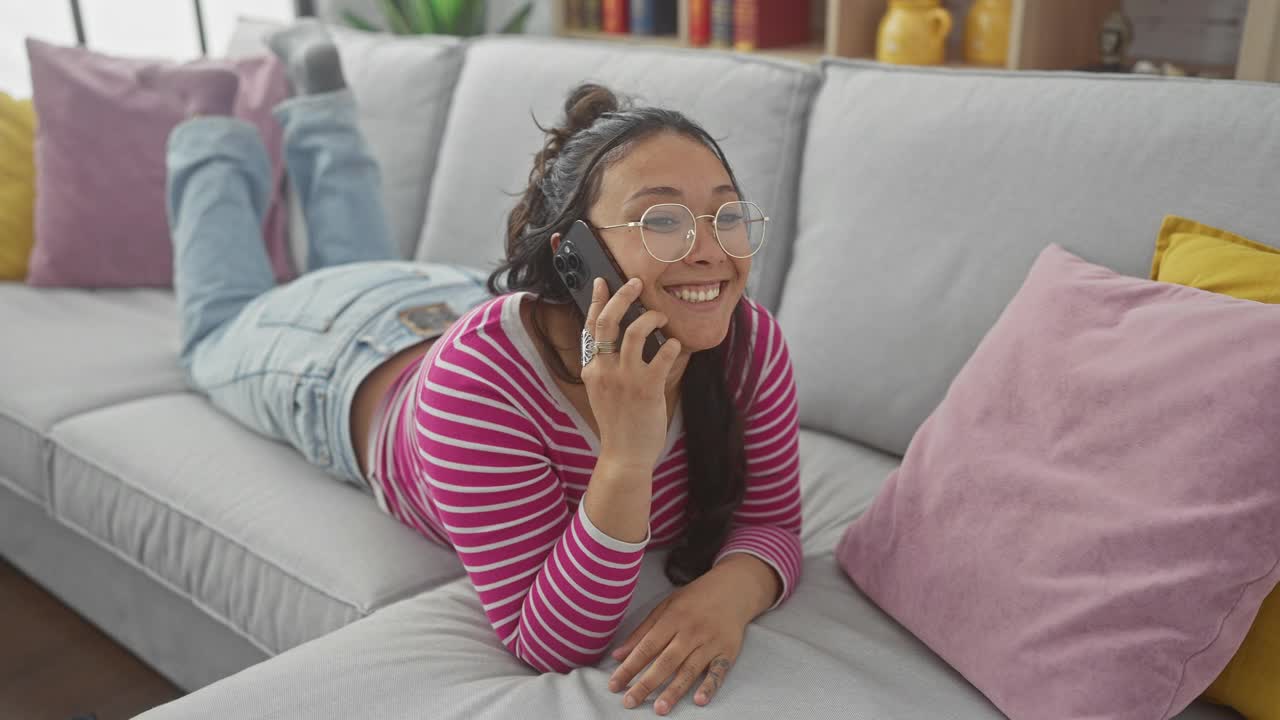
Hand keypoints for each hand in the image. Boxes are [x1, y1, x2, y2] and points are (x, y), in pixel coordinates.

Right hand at [582, 277, 682, 467]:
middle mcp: (605, 370)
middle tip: (636, 283)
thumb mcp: (602, 391)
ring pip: (635, 332)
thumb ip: (605, 367)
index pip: (590, 327)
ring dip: (651, 318)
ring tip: (662, 316)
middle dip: (622, 296)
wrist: (624, 455)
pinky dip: (671, 346)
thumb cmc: (618, 423)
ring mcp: (625, 379)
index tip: (602, 282)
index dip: (596, 301)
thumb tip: (618, 340)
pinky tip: (675, 346)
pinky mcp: (647, 388)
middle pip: (609, 322)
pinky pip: (662, 355)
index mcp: (592, 369)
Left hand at [606, 562, 760, 714]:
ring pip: (690, 670)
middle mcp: (691, 632)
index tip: (614, 684)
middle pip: (666, 661)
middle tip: (630, 702)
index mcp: (672, 618)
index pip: (646, 646)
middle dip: (646, 683)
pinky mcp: (728, 651)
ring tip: (660, 708)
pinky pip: (718, 671)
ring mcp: (710, 642)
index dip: (629, 666)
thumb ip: (642, 632)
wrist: (733, 589)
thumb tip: (618, 655)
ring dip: (674, 690)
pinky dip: (710, 686)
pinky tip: (699, 700)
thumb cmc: (694, 599)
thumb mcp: (665, 607)